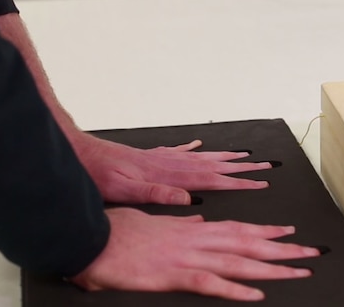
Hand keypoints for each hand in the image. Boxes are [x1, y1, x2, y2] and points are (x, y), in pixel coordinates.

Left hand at [71, 133, 273, 204]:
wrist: (79, 153)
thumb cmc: (97, 174)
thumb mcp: (123, 190)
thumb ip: (155, 194)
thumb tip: (185, 198)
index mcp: (166, 175)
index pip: (210, 180)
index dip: (236, 182)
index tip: (258, 182)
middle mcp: (168, 163)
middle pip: (214, 165)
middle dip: (241, 168)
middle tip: (264, 167)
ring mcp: (161, 158)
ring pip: (202, 157)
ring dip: (225, 158)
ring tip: (244, 156)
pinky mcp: (151, 156)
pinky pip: (181, 151)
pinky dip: (195, 149)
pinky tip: (201, 145)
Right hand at [71, 208, 318, 300]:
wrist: (90, 237)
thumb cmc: (116, 231)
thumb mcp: (152, 220)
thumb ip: (179, 223)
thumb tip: (196, 221)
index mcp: (191, 228)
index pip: (238, 228)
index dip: (266, 231)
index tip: (288, 232)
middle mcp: (196, 239)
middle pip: (248, 243)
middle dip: (282, 249)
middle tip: (310, 253)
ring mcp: (186, 256)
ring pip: (238, 261)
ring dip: (271, 268)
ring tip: (298, 271)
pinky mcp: (172, 275)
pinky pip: (210, 284)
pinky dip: (234, 289)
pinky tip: (256, 294)